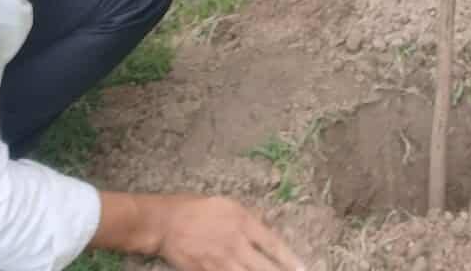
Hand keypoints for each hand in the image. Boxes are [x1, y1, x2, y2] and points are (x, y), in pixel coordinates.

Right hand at [157, 195, 303, 270]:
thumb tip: (265, 227)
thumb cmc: (198, 209)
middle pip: (263, 267)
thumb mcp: (228, 205)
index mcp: (243, 222)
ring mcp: (221, 261)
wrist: (167, 222)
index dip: (289, 259)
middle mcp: (235, 243)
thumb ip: (249, 218)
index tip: (303, 269)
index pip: (272, 244)